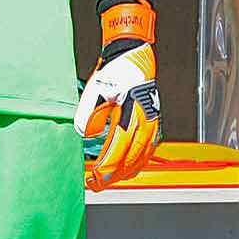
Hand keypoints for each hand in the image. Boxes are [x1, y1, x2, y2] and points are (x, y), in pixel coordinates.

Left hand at [75, 0, 161, 190]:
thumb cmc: (116, 70)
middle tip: (96, 184)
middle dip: (113, 175)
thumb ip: (90, 111)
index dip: (106, 167)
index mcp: (133, 111)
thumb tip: (84, 133)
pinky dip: (137, 163)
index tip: (93, 178)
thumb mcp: (97, 87)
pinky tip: (127, 168)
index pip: (119, 148)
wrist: (133, 54)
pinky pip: (148, 150)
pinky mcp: (153, 122)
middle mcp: (146, 120)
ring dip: (125, 172)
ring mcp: (152, 122)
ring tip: (109, 180)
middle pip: (132, 158)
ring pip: (142, 157)